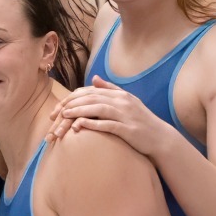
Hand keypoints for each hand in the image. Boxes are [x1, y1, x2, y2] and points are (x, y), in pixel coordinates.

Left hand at [47, 76, 176, 155]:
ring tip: (64, 116)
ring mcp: (126, 114)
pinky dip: (93, 124)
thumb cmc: (140, 121)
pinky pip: (108, 124)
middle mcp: (123, 101)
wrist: (160, 137)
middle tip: (56, 113)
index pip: (91, 91)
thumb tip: (94, 78)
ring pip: (98, 108)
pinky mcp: (128, 129)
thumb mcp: (127, 101)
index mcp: (120, 95)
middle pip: (92, 98)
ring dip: (79, 111)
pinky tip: (80, 126)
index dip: (73, 98)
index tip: (59, 106)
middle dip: (72, 104)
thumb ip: (110, 89)